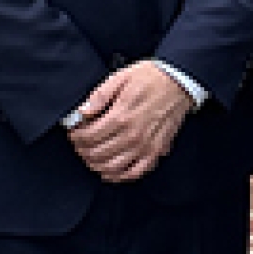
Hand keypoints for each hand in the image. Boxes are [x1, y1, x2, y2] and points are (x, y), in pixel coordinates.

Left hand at [68, 61, 193, 182]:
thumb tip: (82, 112)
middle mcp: (132, 135)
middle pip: (97, 154)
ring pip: (112, 167)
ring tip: (91, 157)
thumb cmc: (150, 78)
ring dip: (96, 165)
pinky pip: (135, 173)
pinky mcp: (156, 152)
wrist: (179, 82)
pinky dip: (119, 176)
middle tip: (79, 145)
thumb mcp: (121, 77)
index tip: (73, 133)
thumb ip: (100, 96)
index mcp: (121, 116)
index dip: (76, 137)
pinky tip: (110, 171)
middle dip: (82, 151)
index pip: (88, 137)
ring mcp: (145, 146)